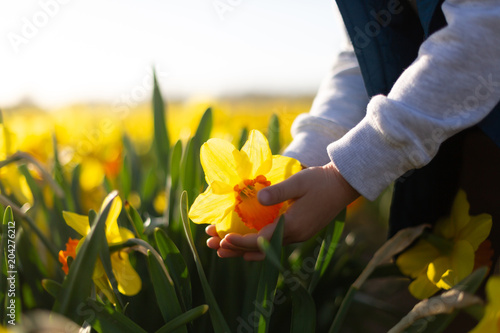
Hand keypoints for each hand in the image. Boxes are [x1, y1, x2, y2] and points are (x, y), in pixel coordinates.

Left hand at [205, 162, 359, 259]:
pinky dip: (256, 245)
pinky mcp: (299, 231)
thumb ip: (279, 191)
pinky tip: (244, 244)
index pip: (261, 240)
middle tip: (211, 245)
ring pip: (265, 248)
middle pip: (259, 249)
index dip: (240, 241)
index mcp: (293, 226)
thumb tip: (258, 198)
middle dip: (234, 248)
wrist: (343, 185)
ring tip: (221, 248)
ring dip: (243, 248)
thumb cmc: (321, 181)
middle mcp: (294, 236)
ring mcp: (297, 235)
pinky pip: (272, 243)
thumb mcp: (299, 181)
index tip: (222, 238)